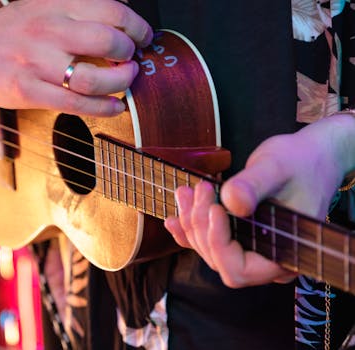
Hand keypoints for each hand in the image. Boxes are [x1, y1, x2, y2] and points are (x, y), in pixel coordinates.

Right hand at [0, 0, 152, 115]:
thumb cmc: (12, 31)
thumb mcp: (42, 6)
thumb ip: (77, 10)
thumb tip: (123, 19)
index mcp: (55, 5)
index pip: (111, 10)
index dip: (136, 26)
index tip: (144, 37)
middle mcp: (47, 31)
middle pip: (107, 42)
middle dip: (129, 55)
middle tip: (131, 61)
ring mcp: (36, 63)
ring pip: (94, 79)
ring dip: (120, 83)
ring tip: (125, 83)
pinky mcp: (28, 92)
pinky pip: (76, 104)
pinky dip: (104, 108)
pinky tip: (115, 107)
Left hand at [164, 115, 354, 287]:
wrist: (308, 157)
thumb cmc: (300, 162)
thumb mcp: (277, 167)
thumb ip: (254, 185)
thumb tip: (231, 202)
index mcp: (284, 255)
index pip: (238, 269)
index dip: (219, 243)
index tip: (214, 208)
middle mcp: (265, 259)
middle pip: (218, 259)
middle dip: (201, 224)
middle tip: (200, 188)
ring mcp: (250, 249)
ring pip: (208, 249)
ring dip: (191, 221)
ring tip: (186, 191)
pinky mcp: (239, 236)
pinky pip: (208, 241)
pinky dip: (187, 230)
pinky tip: (172, 218)